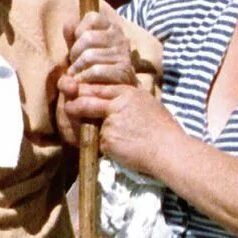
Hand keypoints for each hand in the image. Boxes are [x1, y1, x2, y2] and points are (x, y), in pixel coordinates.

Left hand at [62, 12, 162, 87]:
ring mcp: (123, 54)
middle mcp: (121, 38)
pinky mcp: (123, 71)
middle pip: (87, 37)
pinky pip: (95, 71)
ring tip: (77, 77)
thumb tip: (68, 24)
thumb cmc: (94, 69)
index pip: (92, 18)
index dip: (79, 32)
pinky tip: (82, 84)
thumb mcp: (81, 51)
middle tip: (75, 66)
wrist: (116, 94)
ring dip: (77, 69)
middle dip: (75, 54)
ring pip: (89, 56)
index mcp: (111, 28)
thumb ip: (73, 37)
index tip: (78, 46)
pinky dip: (84, 79)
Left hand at [62, 78, 180, 180]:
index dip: (84, 91)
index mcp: (127, 92)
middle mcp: (117, 105)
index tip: (77, 94)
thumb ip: (127, 100)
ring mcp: (110, 123)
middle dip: (74, 105)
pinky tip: (122, 149)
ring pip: (91, 124)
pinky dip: (107, 146)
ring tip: (108, 135)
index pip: (97, 88)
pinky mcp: (108, 140)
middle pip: (85, 101)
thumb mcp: (147, 104)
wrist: (169, 149)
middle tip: (69, 108)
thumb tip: (111, 101)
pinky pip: (100, 142)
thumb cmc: (162, 129)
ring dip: (91, 130)